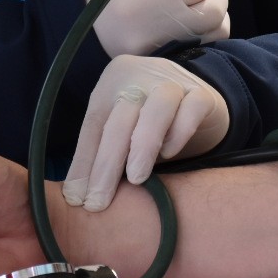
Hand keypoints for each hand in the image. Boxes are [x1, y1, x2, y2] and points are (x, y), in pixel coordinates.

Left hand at [63, 54, 228, 212]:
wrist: (198, 99)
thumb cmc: (150, 121)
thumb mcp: (122, 130)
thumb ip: (101, 153)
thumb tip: (75, 196)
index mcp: (114, 79)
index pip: (94, 122)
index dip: (84, 162)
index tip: (77, 199)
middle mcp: (141, 74)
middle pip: (121, 117)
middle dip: (106, 163)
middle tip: (98, 202)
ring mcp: (174, 81)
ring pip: (156, 108)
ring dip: (143, 145)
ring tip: (135, 179)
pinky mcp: (202, 93)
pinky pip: (191, 110)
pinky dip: (179, 133)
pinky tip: (169, 154)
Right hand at [86, 0, 229, 58]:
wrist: (78, 26)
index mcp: (140, 6)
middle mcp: (154, 37)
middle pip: (215, 10)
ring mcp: (164, 56)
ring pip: (219, 30)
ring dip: (214, 9)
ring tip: (191, 0)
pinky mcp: (169, 65)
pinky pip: (209, 45)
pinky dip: (209, 28)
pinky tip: (190, 18)